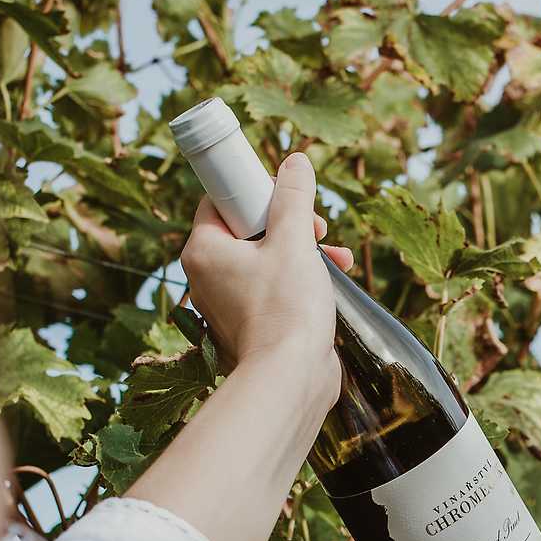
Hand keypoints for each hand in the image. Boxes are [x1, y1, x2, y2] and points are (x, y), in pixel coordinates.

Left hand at [180, 150, 351, 405]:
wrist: (290, 378)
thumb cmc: (285, 308)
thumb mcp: (294, 240)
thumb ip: (294, 197)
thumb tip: (296, 162)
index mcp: (203, 250)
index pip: (220, 199)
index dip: (257, 191)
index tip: (289, 197)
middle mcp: (207, 276)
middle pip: (247, 228)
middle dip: (291, 224)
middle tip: (317, 228)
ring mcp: (228, 303)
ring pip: (265, 259)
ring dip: (303, 251)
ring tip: (336, 257)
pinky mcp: (251, 324)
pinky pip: (272, 287)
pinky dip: (299, 279)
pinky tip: (331, 280)